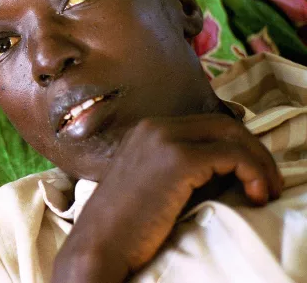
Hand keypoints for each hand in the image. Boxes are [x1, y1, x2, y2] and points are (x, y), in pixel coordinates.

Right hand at [51, 114, 283, 282]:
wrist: (99, 243)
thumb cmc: (126, 225)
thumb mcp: (156, 185)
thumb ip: (185, 170)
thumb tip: (230, 170)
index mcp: (147, 130)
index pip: (207, 124)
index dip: (238, 147)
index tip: (253, 176)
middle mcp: (155, 126)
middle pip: (224, 124)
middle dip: (255, 152)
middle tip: (268, 184)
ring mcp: (165, 139)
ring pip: (232, 134)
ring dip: (259, 162)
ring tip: (266, 192)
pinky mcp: (178, 159)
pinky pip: (232, 155)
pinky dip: (254, 173)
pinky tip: (256, 196)